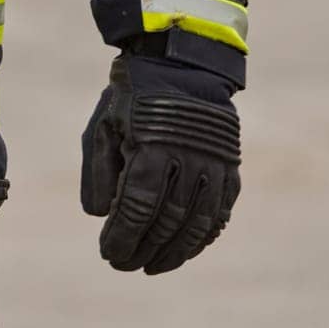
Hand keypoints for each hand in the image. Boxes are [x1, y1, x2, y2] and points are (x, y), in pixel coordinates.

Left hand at [80, 53, 240, 273]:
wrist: (181, 61)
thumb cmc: (133, 95)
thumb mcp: (104, 123)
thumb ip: (98, 170)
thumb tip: (100, 216)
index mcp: (151, 146)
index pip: (136, 208)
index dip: (122, 237)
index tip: (108, 254)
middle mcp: (187, 159)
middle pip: (166, 222)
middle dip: (142, 249)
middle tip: (124, 264)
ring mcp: (214, 165)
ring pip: (196, 225)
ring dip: (173, 252)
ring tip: (152, 266)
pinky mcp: (231, 168)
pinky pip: (219, 214)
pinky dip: (202, 237)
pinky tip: (184, 248)